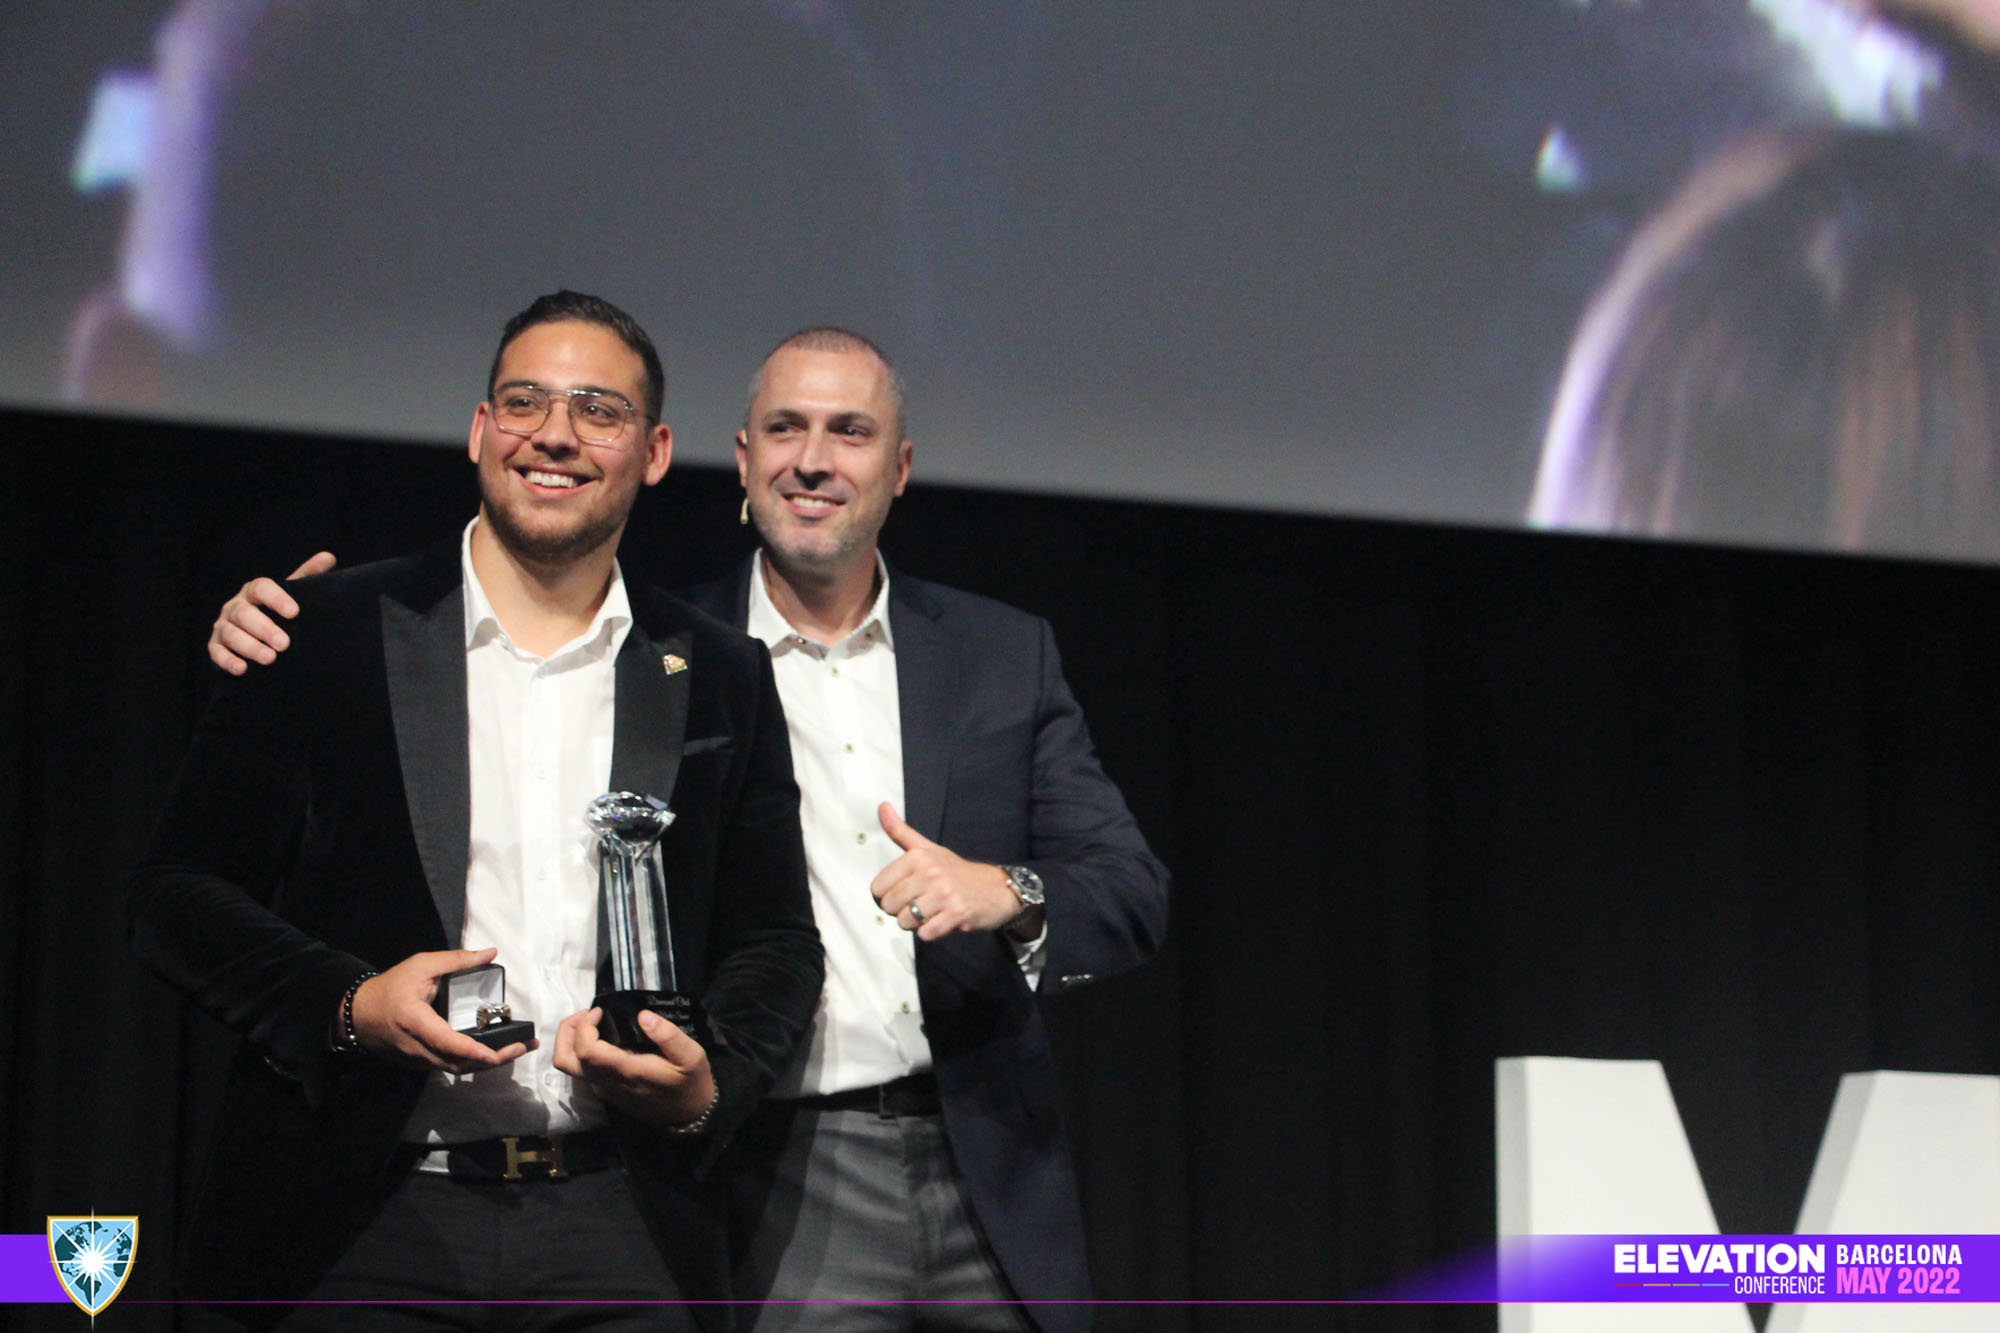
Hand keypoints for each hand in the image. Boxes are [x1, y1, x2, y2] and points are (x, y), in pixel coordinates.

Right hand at [208, 551, 337, 673]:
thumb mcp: (291, 592)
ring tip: (270, 659)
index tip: (295, 612)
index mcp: (253, 591)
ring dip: (249, 647)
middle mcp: (235, 606)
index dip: (276, 599)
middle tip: (285, 644)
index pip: (261, 588)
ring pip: (231, 634)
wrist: (253, 632)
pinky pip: (216, 653)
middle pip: (244, 613)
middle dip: (264, 629)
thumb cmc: (276, 610)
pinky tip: (242, 669)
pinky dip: (228, 661)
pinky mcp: (215, 646)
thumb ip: (307, 576)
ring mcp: (223, 626)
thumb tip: (329, 557)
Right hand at [349, 946, 533, 1072]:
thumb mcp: (421, 965)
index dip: (474, 1051)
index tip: (498, 1053)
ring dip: (486, 1063)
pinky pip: (448, 1067)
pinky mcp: (418, 1063)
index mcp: (416, 1022)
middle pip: (459, 1063)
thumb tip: (490, 953)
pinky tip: (491, 1052)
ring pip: (456, 1068)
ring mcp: (417, 1060)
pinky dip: (471, 1062)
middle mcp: (417, 1047)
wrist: (357, 1012)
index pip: (449, 1043)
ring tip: (515, 1050)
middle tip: (523, 1048)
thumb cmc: (390, 987)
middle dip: (494, 1059)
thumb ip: (456, 960)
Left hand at [552, 1007, 717, 1127]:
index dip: (584, 1027)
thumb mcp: (692, 1056)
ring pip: (568, 1067)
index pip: (586, 1051)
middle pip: (565, 1060)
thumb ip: (668, 1035)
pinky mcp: (606, 1091)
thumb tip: (643, 1015)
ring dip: (569, 1041)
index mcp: (627, 1071)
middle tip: (587, 1014)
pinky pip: (581, 1070)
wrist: (689, 1115)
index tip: (600, 1011)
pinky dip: (580, 1049)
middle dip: (567, 1031)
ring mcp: (604, 1088)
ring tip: (589, 1023)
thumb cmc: (690, 1083)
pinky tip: (602, 1037)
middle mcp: (608, 1082)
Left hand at [869, 803, 1033, 939]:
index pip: (878, 888)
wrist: (997, 889)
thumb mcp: (928, 848)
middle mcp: (930, 872)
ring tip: (933, 911)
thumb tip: (882, 806)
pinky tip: (943, 920)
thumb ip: (900, 831)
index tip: (907, 890)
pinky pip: (925, 934)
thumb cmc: (957, 871)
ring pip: (905, 921)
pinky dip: (931, 932)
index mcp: (918, 856)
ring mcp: (944, 893)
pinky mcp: (956, 913)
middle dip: (902, 910)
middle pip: (889, 906)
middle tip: (922, 903)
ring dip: (917, 923)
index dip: (889, 895)